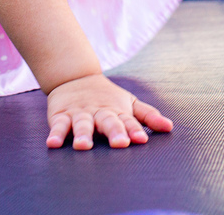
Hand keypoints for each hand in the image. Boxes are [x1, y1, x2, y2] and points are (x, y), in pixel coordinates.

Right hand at [45, 74, 173, 149]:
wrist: (75, 77)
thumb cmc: (108, 98)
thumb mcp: (129, 103)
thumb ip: (148, 115)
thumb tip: (170, 127)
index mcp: (117, 111)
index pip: (128, 120)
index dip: (134, 129)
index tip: (141, 139)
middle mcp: (99, 112)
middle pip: (107, 122)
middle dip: (114, 131)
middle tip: (120, 143)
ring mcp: (80, 113)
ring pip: (82, 124)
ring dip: (83, 134)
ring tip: (84, 146)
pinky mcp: (61, 115)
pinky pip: (58, 125)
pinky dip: (56, 134)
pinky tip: (53, 144)